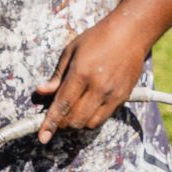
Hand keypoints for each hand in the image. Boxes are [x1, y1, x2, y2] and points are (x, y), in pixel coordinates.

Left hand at [34, 16, 150, 144]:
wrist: (130, 34)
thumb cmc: (97, 38)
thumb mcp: (71, 51)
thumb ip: (57, 75)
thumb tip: (41, 92)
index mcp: (81, 72)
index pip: (62, 105)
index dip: (50, 123)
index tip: (43, 137)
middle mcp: (98, 86)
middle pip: (75, 119)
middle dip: (62, 125)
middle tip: (55, 121)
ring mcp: (112, 94)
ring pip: (90, 124)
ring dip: (77, 125)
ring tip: (70, 116)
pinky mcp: (122, 98)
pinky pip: (103, 118)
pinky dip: (91, 120)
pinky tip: (85, 110)